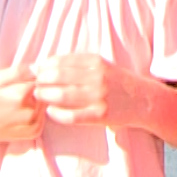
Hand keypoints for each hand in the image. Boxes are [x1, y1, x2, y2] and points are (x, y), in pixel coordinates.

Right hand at [0, 65, 43, 142]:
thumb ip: (18, 72)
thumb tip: (38, 67)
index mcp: (21, 97)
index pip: (43, 77)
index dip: (36, 73)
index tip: (27, 74)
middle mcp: (30, 113)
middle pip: (46, 91)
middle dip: (38, 85)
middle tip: (19, 87)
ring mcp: (33, 125)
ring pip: (46, 102)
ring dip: (39, 98)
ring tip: (19, 98)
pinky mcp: (34, 133)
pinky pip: (44, 115)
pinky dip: (38, 109)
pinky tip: (23, 109)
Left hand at [31, 53, 145, 128]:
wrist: (142, 100)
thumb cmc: (117, 82)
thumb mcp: (102, 65)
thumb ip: (79, 63)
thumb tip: (48, 63)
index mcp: (96, 62)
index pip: (61, 61)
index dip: (44, 65)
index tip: (36, 70)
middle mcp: (97, 77)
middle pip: (58, 76)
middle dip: (41, 80)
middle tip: (34, 83)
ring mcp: (99, 97)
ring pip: (62, 95)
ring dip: (45, 95)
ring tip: (38, 95)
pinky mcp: (100, 115)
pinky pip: (71, 115)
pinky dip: (57, 113)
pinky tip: (51, 111)